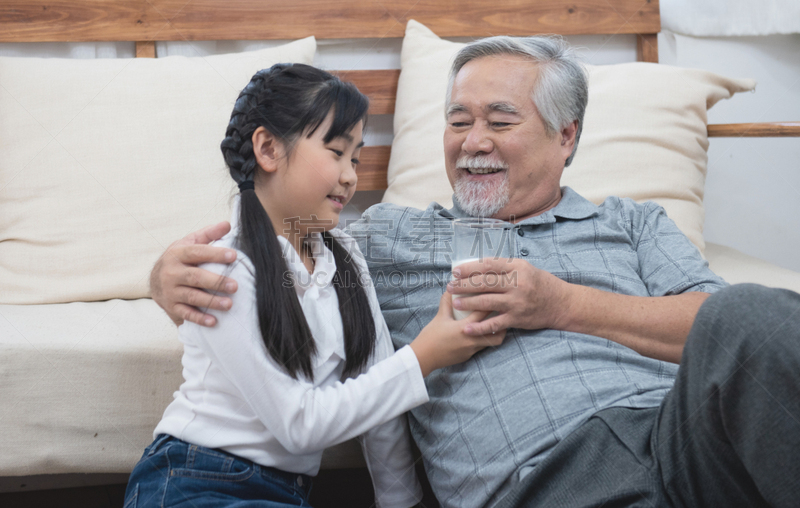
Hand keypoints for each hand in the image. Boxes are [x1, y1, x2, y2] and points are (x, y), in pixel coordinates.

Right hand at [150, 221, 237, 326]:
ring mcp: (170, 291)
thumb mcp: (189, 243)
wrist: (155, 280)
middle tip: (235, 286)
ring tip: (229, 304)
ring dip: (211, 301)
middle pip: (195, 277)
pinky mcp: (172, 307)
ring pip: (192, 296)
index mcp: (177, 254)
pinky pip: (186, 314)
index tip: (233, 256)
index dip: (215, 254)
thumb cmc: (180, 259)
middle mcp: (171, 272)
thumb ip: (208, 234)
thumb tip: (228, 224)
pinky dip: (199, 318)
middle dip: (216, 282)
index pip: (197, 252)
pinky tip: (214, 321)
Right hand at [409, 292, 505, 376]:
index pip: (485, 312)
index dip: (492, 302)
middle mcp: (472, 339)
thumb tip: (451, 289)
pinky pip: (483, 347)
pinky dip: (486, 338)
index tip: (497, 295)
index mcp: (465, 327)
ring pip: (493, 341)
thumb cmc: (430, 336)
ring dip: (496, 331)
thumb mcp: (439, 317)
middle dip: (502, 320)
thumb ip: (447, 302)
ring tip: (496, 323)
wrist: (424, 358)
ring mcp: (472, 349)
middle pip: (497, 330)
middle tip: (503, 311)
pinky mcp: (469, 356)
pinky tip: (482, 332)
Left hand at [446, 258, 573, 335]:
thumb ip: (505, 267)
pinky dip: (480, 327)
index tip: (456, 271)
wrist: (561, 304)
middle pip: (484, 283)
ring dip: (468, 302)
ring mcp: (516, 302)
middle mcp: (517, 284)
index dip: (470, 268)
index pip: (488, 265)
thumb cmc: (540, 283)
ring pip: (486, 302)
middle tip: (450, 285)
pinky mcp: (517, 318)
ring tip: (454, 302)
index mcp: (517, 268)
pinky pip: (495, 324)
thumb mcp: (525, 268)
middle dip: (464, 284)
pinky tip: (467, 328)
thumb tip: (480, 265)